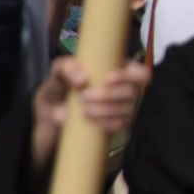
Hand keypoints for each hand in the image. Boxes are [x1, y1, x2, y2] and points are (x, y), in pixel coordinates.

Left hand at [30, 57, 150, 170]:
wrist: (53, 112)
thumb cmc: (61, 84)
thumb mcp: (58, 71)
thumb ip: (66, 67)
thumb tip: (84, 80)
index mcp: (119, 70)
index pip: (141, 73)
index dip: (130, 76)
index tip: (107, 79)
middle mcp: (126, 88)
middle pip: (132, 92)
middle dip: (108, 96)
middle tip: (84, 97)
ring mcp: (124, 108)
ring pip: (128, 110)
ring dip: (105, 111)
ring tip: (84, 110)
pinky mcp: (118, 124)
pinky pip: (122, 125)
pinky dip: (108, 124)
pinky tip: (94, 122)